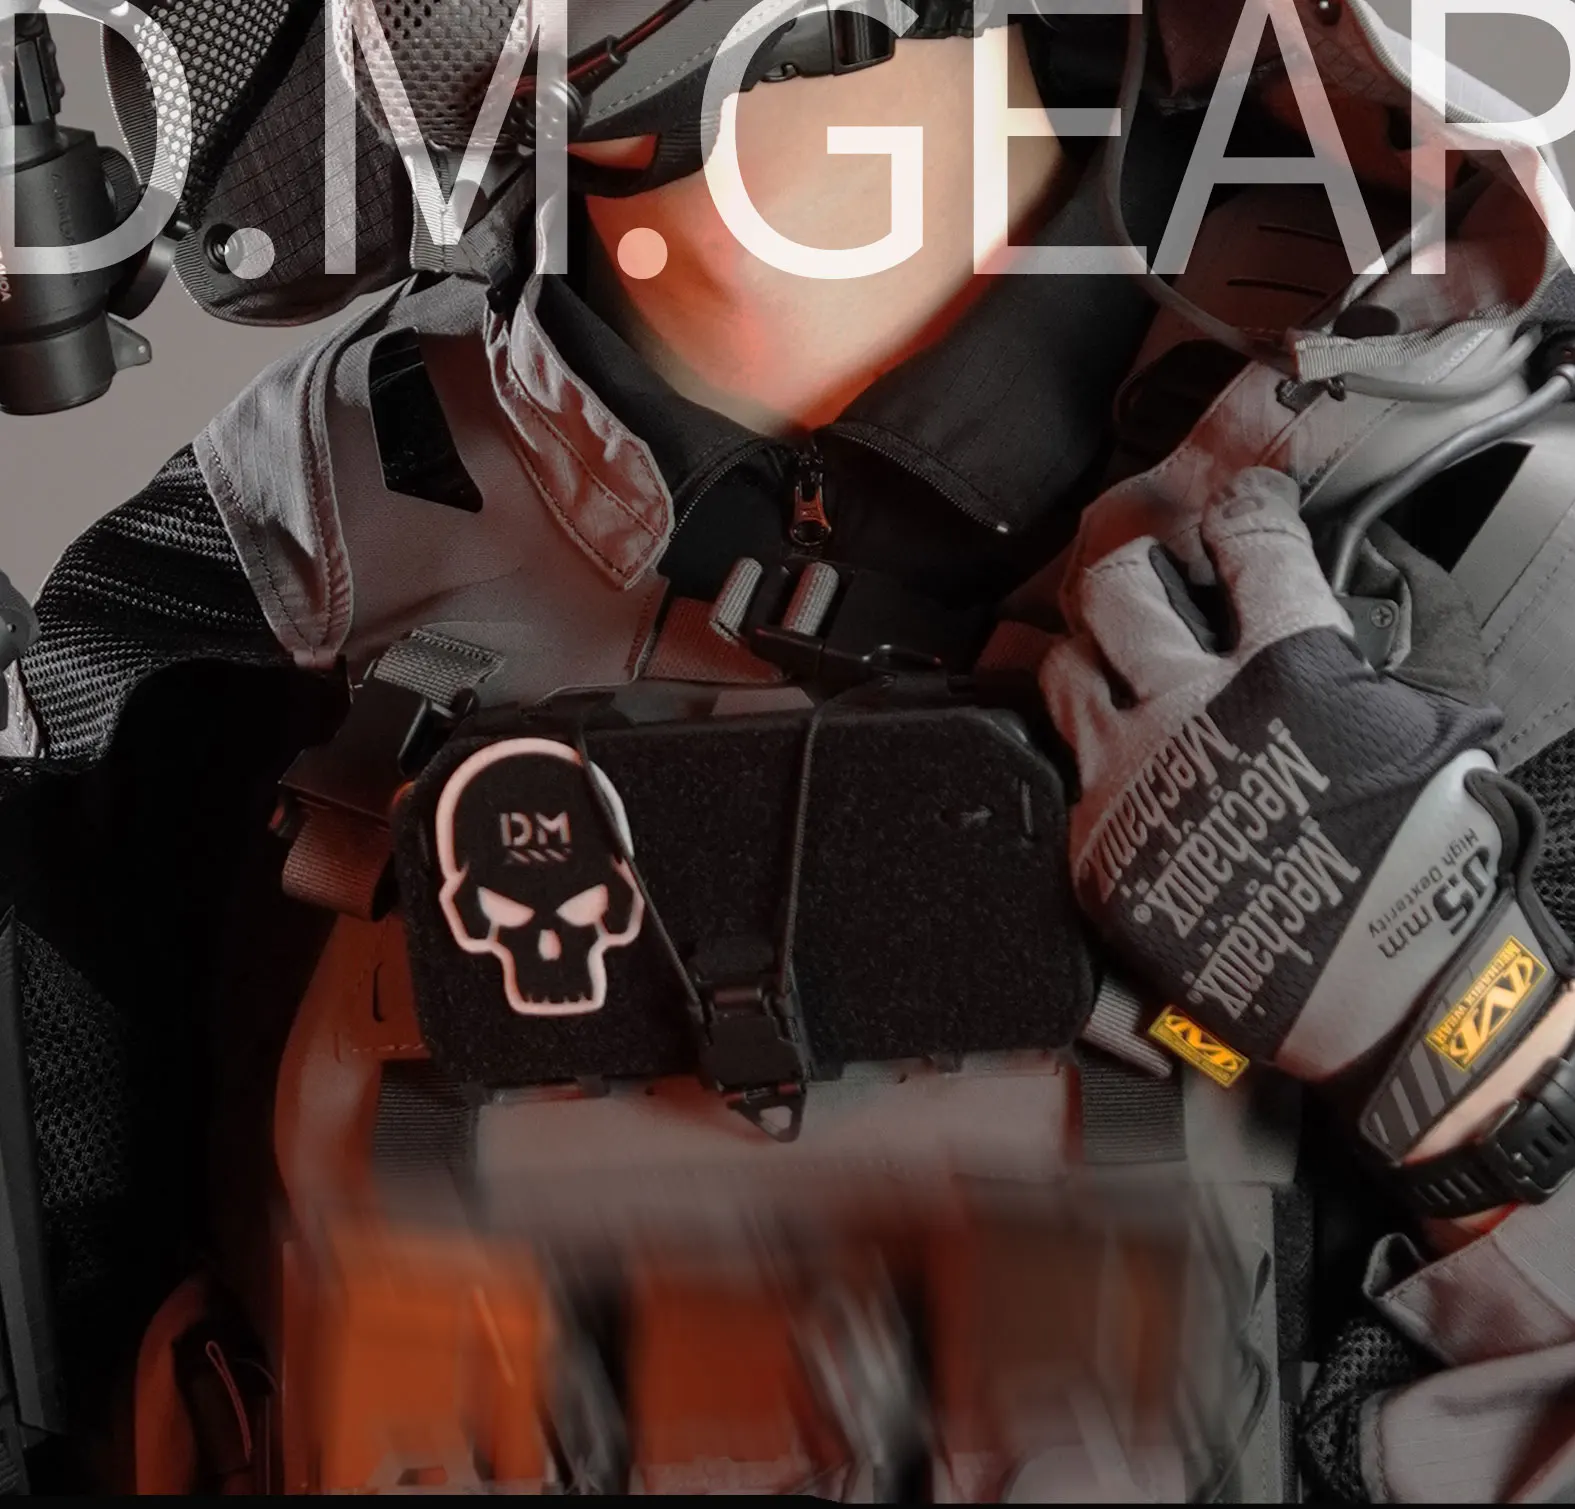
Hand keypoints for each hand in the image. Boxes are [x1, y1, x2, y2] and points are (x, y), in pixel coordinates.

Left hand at [1042, 469, 1567, 1136]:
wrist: (1389, 1002)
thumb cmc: (1428, 871)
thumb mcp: (1423, 736)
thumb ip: (1353, 661)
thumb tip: (1310, 612)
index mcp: (1287, 668)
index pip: (1247, 541)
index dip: (1244, 509)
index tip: (1241, 512)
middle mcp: (1191, 710)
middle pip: (1114, 588)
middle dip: (1128, 560)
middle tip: (1147, 567)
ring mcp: (1130, 780)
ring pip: (1060, 672)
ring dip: (1083, 651)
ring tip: (1114, 660)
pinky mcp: (1097, 848)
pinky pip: (1064, 774)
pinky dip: (1088, 755)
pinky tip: (1117, 758)